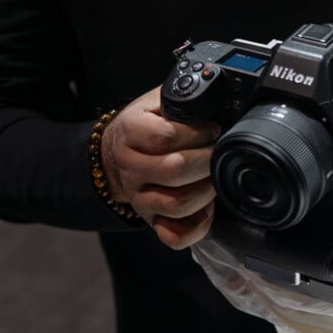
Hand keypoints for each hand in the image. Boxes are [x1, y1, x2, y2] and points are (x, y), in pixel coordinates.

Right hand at [101, 87, 219, 248]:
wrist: (113, 153)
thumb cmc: (144, 125)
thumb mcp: (155, 102)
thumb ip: (181, 98)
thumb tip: (214, 95)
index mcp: (129, 133)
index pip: (165, 137)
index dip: (198, 132)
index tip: (211, 128)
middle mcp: (130, 168)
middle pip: (174, 171)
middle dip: (207, 160)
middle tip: (218, 151)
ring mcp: (139, 198)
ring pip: (177, 204)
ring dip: (206, 190)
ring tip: (215, 176)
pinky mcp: (150, 220)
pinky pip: (173, 236)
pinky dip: (196, 227)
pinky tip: (206, 209)